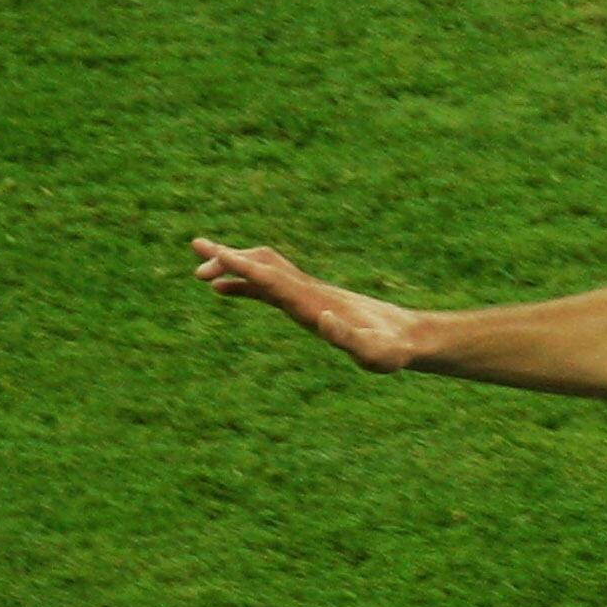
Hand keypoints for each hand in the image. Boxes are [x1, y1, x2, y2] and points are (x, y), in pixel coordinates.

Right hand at [193, 238, 423, 371]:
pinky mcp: (308, 303)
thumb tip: (324, 319)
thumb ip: (351, 338)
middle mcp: (309, 293)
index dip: (244, 266)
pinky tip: (222, 289)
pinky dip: (244, 284)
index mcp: (315, 303)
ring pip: (264, 272)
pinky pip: (269, 288)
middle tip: (198, 266)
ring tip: (201, 272)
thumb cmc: (392, 350)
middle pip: (264, 267)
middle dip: (231, 262)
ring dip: (234, 268)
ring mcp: (308, 295)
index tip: (218, 254)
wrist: (408, 338)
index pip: (274, 278)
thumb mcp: (375, 352)